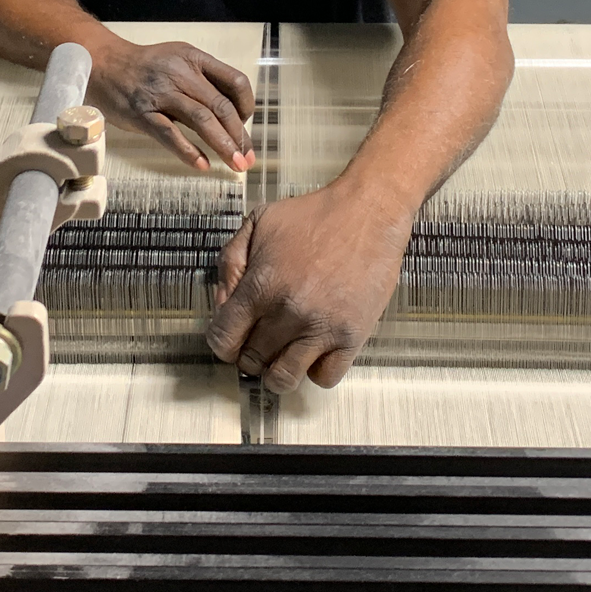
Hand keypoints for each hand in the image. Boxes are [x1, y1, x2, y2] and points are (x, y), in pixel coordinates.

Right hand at [88, 39, 254, 172]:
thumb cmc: (145, 68)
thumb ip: (203, 81)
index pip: (234, 81)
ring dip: (222, 146)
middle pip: (221, 106)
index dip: (246, 105)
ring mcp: (161, 93)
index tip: (245, 124)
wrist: (103, 64)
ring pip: (201, 120)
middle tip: (246, 158)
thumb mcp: (178, 61)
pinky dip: (188, 151)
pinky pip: (170, 134)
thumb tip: (232, 114)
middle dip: (239, 136)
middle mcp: (180, 73)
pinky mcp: (142, 113)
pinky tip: (201, 164)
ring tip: (234, 164)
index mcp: (194, 59)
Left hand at [205, 185, 412, 391]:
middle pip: (251, 361)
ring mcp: (321, 328)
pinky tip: (315, 348)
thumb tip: (222, 303)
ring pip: (283, 379)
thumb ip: (231, 261)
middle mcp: (288, 312)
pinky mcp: (352, 336)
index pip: (223, 340)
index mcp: (261, 285)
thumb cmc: (314, 215)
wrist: (368, 212)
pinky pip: (324, 378)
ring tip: (283, 351)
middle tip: (260, 338)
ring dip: (277, 370)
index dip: (222, 342)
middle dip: (249, 353)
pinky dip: (316, 370)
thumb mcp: (259, 223)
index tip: (232, 336)